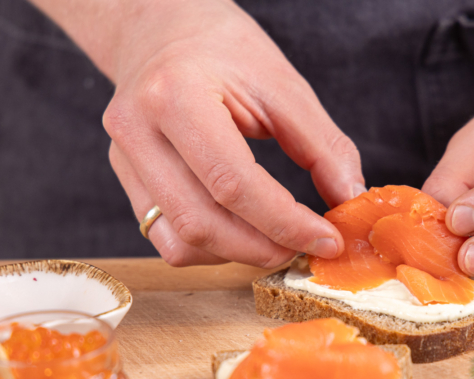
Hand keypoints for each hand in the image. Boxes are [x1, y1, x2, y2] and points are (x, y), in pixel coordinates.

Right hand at [102, 0, 363, 266]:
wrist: (161, 29)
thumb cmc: (223, 49)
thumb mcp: (283, 84)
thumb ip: (323, 146)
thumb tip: (350, 200)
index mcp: (176, 94)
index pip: (232, 183)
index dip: (285, 222)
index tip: (327, 239)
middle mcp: (138, 130)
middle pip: (202, 222)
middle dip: (263, 248)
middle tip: (305, 247)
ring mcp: (123, 159)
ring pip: (180, 242)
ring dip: (238, 254)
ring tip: (276, 239)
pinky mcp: (125, 179)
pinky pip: (166, 239)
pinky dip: (211, 249)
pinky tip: (241, 232)